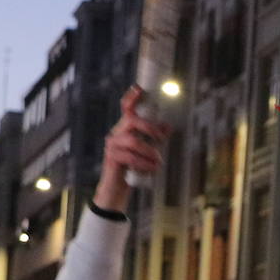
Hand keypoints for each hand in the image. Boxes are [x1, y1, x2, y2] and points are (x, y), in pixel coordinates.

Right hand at [93, 86, 169, 212]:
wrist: (117, 190)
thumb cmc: (132, 169)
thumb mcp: (146, 152)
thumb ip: (155, 139)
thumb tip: (168, 126)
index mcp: (125, 129)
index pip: (126, 109)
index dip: (131, 98)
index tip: (139, 89)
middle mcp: (116, 134)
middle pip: (132, 121)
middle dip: (150, 128)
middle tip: (162, 138)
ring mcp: (112, 146)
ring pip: (133, 141)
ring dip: (150, 151)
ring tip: (159, 162)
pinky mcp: (112, 158)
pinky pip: (130, 157)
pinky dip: (144, 163)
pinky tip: (152, 169)